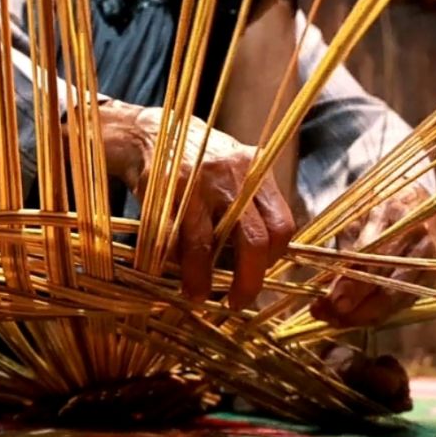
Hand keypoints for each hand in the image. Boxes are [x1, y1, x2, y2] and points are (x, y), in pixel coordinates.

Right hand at [99, 101, 294, 309]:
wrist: (153, 133)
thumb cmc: (202, 162)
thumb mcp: (237, 173)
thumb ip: (253, 208)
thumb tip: (264, 262)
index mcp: (257, 172)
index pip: (282, 225)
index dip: (273, 258)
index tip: (260, 273)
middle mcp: (231, 176)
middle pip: (252, 240)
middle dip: (247, 281)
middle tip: (238, 302)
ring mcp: (196, 184)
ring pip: (204, 246)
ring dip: (202, 279)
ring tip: (199, 296)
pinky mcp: (163, 193)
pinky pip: (171, 239)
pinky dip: (173, 262)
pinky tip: (174, 273)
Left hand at [310, 184, 435, 327]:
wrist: (417, 201)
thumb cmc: (378, 207)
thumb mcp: (356, 215)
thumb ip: (344, 246)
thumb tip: (325, 281)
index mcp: (396, 215)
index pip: (373, 257)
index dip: (353, 282)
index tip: (332, 301)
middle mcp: (418, 239)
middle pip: (388, 284)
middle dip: (356, 307)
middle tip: (328, 317)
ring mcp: (430, 261)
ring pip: (395, 299)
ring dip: (363, 316)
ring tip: (334, 320)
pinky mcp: (432, 276)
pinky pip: (402, 303)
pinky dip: (377, 314)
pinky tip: (354, 318)